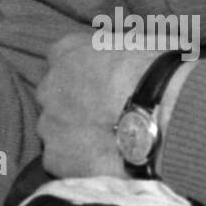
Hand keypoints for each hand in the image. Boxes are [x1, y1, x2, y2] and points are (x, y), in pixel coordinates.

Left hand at [35, 29, 174, 178]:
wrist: (157, 115)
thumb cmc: (154, 72)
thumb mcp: (134, 42)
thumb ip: (113, 50)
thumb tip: (122, 55)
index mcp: (64, 52)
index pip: (61, 59)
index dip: (83, 75)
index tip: (102, 85)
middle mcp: (48, 86)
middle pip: (55, 97)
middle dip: (75, 106)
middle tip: (107, 116)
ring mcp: (48, 124)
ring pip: (56, 130)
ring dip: (76, 136)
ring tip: (109, 143)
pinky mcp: (56, 158)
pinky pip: (62, 161)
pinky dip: (80, 163)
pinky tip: (105, 163)